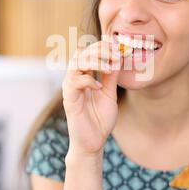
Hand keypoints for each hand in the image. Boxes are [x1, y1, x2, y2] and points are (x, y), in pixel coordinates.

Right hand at [62, 40, 121, 155]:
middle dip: (99, 50)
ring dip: (94, 61)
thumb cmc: (100, 119)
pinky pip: (74, 82)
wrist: (93, 142)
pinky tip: (100, 87)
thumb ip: (111, 77)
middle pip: (81, 53)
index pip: (88, 52)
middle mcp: (75, 79)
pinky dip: (89, 80)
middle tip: (116, 54)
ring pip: (76, 63)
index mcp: (84, 76)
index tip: (119, 48)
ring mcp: (70, 88)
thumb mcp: (110, 93)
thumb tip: (118, 58)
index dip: (102, 46)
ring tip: (110, 67)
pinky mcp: (69, 100)